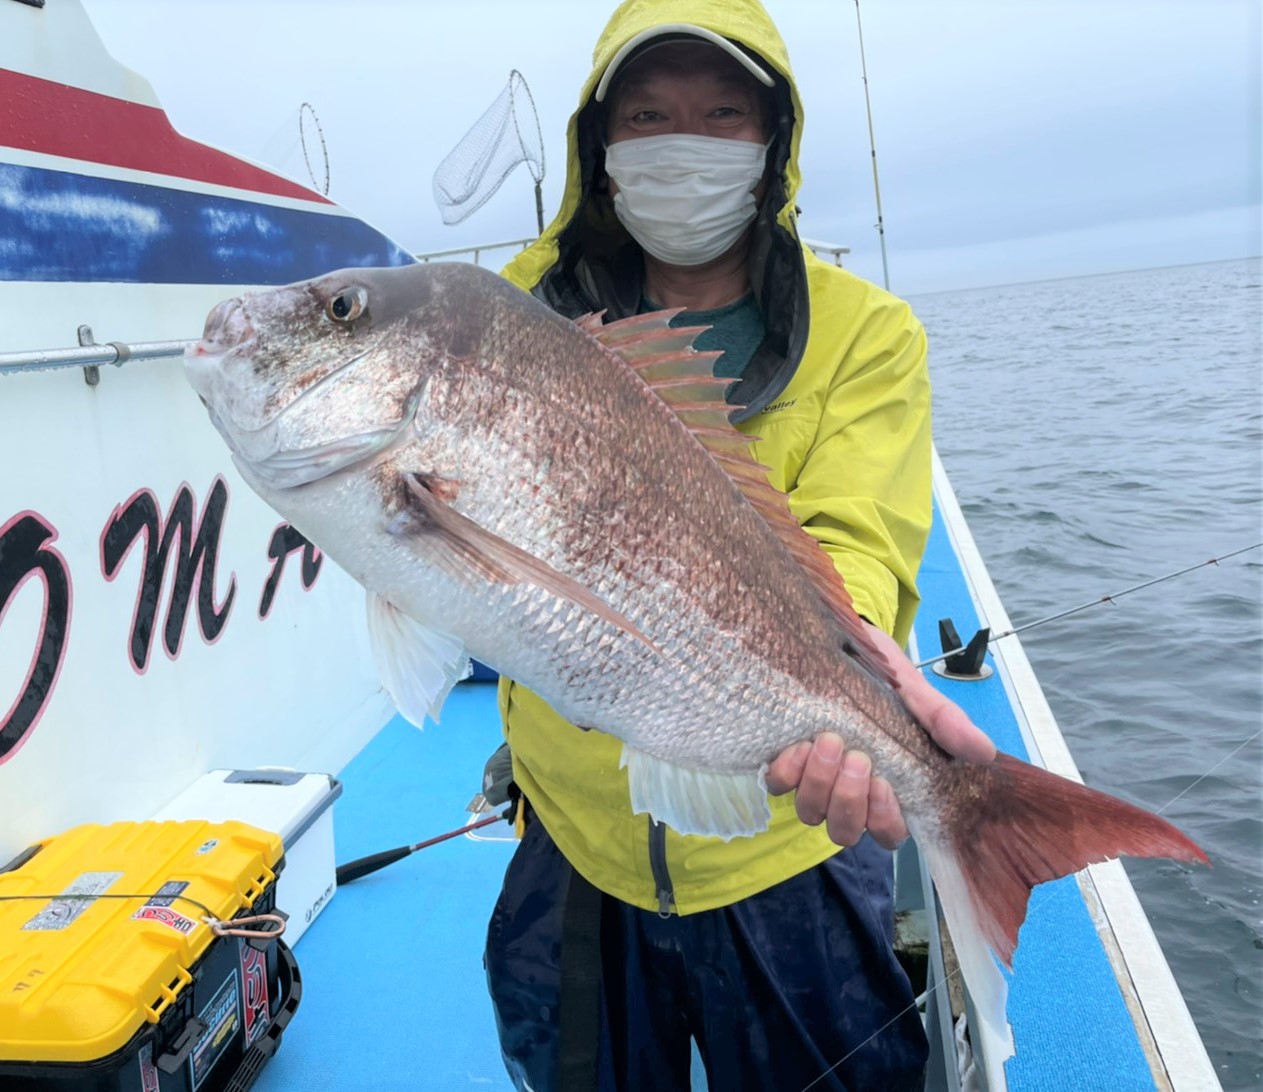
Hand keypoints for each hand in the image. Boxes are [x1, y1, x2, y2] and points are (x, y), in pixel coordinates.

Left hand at [765, 622, 996, 849]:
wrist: (839, 639)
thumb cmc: (880, 672)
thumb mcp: (914, 691)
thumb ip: (944, 721)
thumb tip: (983, 752)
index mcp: (886, 785)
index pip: (888, 833)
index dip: (884, 820)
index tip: (884, 783)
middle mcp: (847, 792)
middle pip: (845, 831)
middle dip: (849, 801)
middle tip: (857, 757)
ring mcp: (813, 779)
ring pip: (811, 813)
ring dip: (819, 784)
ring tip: (829, 742)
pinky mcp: (784, 760)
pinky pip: (778, 784)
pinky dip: (787, 770)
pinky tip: (798, 744)